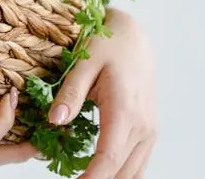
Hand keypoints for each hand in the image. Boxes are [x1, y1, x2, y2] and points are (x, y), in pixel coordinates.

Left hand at [49, 8, 156, 178]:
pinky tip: (100, 175)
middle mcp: (143, 126)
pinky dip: (121, 174)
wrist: (134, 38)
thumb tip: (55, 120)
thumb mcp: (83, 62)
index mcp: (124, 111)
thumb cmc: (106, 46)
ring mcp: (149, 131)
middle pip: (122, 172)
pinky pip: (138, 164)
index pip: (108, 158)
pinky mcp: (149, 132)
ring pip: (133, 173)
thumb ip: (70, 92)